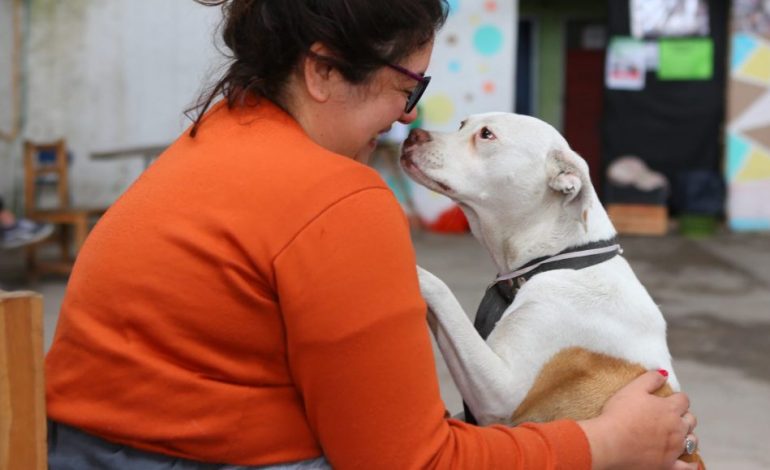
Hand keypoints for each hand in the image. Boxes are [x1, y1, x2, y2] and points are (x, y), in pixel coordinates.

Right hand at [578, 370, 698, 469]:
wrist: (610, 443)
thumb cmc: (619, 415)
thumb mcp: (632, 389)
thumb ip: (650, 379)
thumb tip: (663, 374)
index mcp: (670, 408)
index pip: (683, 399)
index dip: (676, 398)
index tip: (668, 399)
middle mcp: (677, 428)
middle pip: (690, 420)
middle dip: (684, 416)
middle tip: (671, 416)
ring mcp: (674, 448)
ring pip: (692, 441)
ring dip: (687, 436)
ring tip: (678, 434)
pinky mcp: (668, 465)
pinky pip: (687, 467)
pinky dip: (691, 463)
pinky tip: (692, 461)